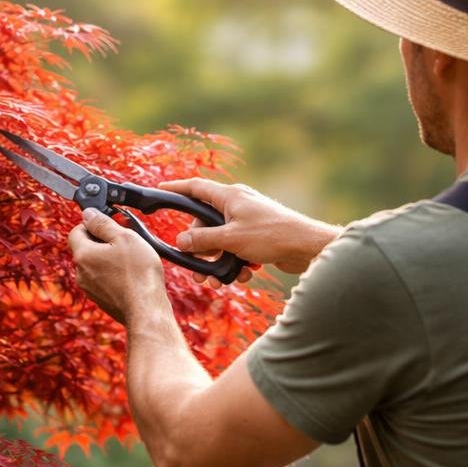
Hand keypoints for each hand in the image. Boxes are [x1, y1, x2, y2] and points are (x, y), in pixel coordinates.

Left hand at [68, 208, 165, 323]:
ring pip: (94, 265)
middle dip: (102, 242)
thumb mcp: (124, 237)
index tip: (108, 225)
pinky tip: (130, 275)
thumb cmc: (139, 273)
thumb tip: (88, 213)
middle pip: (85, 248)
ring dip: (108, 258)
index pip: (75, 231)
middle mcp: (80, 273)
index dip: (91, 224)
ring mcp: (89, 289)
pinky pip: (102, 280)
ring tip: (129, 259)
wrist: (146, 310)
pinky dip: (113, 274)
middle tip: (123, 241)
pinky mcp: (100, 299)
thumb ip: (102, 223)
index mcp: (83, 255)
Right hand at [157, 178, 343, 283]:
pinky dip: (236, 262)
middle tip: (197, 265)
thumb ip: (203, 240)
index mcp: (229, 196)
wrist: (307, 247)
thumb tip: (181, 241)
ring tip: (220, 279)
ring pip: (221, 240)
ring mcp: (248, 220)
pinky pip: (237, 249)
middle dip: (200, 246)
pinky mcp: (258, 236)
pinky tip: (244, 275)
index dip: (176, 189)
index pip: (196, 188)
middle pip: (206, 223)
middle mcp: (238, 205)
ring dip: (218, 260)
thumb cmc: (272, 235)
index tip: (160, 189)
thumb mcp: (231, 239)